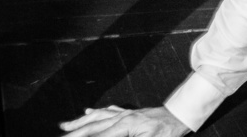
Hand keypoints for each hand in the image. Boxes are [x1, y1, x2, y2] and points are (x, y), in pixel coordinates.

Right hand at [59, 106, 189, 136]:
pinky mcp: (131, 113)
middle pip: (93, 126)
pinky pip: (109, 111)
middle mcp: (122, 118)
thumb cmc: (168, 132)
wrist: (182, 115)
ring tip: (63, 125)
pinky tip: (87, 112)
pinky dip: (96, 113)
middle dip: (74, 133)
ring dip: (80, 122)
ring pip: (97, 117)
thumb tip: (110, 136)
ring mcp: (126, 114)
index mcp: (125, 126)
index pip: (98, 136)